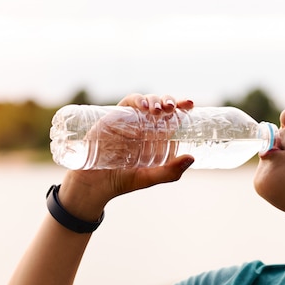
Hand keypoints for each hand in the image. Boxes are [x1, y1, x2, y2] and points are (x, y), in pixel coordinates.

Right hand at [58, 94, 194, 219]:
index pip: (171, 116)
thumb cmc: (121, 181)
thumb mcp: (148, 178)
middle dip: (168, 101)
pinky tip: (143, 106)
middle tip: (172, 107)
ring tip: (159, 109)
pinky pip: (126, 103)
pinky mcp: (113, 118)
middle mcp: (143, 125)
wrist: (93, 185)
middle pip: (160, 105)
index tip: (190, 103)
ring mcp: (128, 120)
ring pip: (145, 101)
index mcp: (155, 136)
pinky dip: (136, 100)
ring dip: (154, 99)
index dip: (181, 106)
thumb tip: (191, 157)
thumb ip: (169, 172)